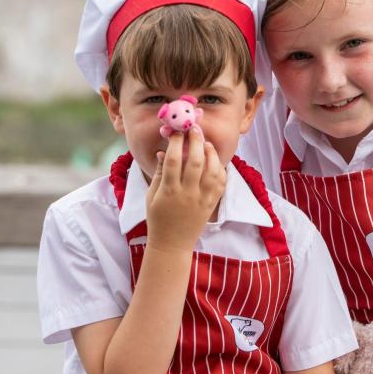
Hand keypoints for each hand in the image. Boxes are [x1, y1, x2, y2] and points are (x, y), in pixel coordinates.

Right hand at [145, 129, 225, 252]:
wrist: (172, 243)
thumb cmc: (158, 218)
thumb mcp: (152, 195)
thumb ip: (159, 173)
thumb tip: (164, 151)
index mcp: (169, 191)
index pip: (173, 160)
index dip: (175, 143)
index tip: (177, 132)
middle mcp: (187, 194)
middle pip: (195, 162)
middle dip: (196, 142)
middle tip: (194, 129)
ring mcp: (202, 199)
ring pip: (212, 170)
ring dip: (211, 153)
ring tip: (206, 143)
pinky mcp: (212, 204)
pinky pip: (221, 183)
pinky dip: (220, 169)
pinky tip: (214, 160)